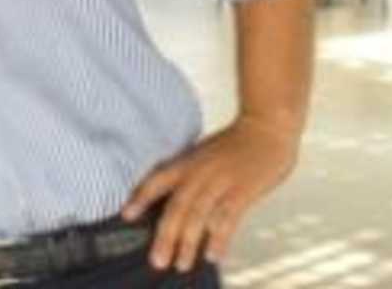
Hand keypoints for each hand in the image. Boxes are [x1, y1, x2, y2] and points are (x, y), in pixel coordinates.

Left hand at [121, 116, 300, 272]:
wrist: (265, 126)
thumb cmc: (233, 145)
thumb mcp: (203, 154)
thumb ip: (187, 174)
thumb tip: (169, 202)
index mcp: (188, 162)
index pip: (157, 179)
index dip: (140, 197)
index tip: (126, 216)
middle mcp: (200, 172)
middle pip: (177, 206)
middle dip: (165, 235)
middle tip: (157, 260)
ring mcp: (221, 180)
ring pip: (199, 214)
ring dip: (188, 242)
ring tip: (181, 264)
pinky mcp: (243, 190)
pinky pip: (228, 217)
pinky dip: (219, 237)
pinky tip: (213, 254)